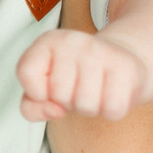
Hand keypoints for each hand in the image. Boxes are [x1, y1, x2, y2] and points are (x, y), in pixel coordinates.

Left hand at [18, 27, 149, 121]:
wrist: (123, 61)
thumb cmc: (76, 80)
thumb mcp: (44, 90)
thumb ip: (31, 106)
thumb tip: (55, 110)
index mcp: (48, 41)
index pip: (26, 72)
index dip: (37, 91)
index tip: (50, 86)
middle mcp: (74, 41)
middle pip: (59, 95)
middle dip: (68, 102)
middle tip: (79, 88)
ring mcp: (101, 52)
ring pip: (86, 106)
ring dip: (90, 108)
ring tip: (95, 90)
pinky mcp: (126, 67)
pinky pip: (112, 110)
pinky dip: (112, 111)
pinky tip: (112, 93)